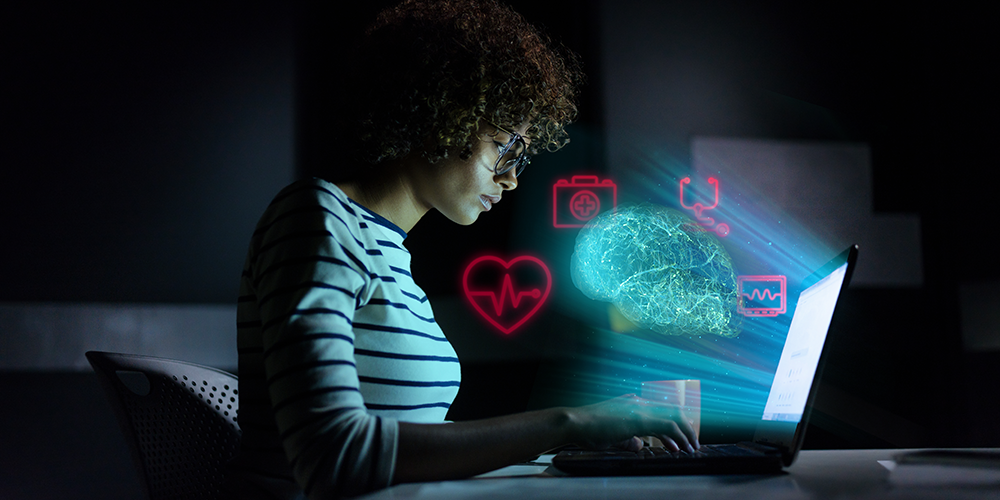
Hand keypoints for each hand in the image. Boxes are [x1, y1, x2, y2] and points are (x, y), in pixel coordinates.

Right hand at [565, 393, 699, 452]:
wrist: (575, 423)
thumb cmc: (588, 430)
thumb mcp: (613, 435)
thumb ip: (628, 439)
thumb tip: (639, 445)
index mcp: (632, 404)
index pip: (661, 411)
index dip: (675, 425)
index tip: (681, 439)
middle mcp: (638, 403)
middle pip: (672, 411)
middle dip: (686, 427)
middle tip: (693, 442)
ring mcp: (639, 409)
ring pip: (673, 418)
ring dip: (685, 434)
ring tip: (692, 448)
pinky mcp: (639, 419)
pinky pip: (666, 426)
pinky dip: (677, 437)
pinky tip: (679, 448)